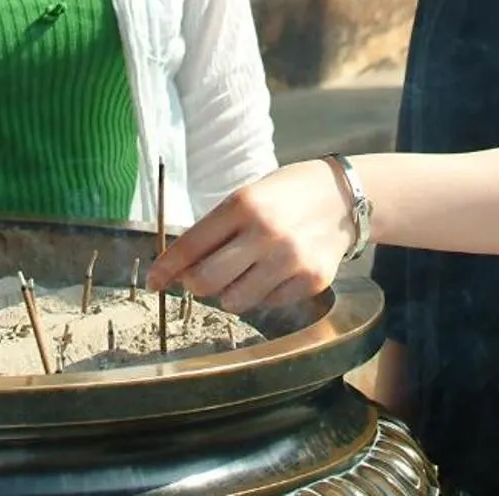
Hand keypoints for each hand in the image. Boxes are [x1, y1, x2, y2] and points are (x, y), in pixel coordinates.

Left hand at [148, 160, 355, 314]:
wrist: (344, 198)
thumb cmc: (286, 195)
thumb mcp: (248, 197)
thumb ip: (216, 230)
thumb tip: (180, 270)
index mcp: (244, 205)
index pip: (191, 246)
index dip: (166, 269)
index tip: (154, 282)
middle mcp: (266, 233)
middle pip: (206, 282)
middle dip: (195, 285)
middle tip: (201, 278)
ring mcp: (291, 260)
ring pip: (235, 301)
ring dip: (230, 293)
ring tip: (245, 272)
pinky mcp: (311, 281)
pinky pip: (268, 304)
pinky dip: (264, 294)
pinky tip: (277, 272)